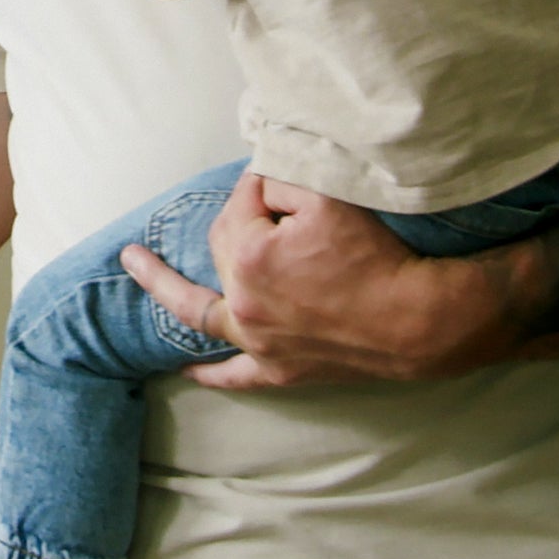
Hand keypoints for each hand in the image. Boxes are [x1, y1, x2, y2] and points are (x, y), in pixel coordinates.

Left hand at [119, 169, 535, 387]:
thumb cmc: (379, 256)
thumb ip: (278, 181)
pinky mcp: (281, 370)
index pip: (240, 207)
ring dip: (167, 287)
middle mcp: (242, 305)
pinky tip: (184, 369)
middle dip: (240, 224)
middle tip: (263, 209)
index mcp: (247, 259)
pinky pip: (234, 377)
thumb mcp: (328, 198)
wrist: (423, 319)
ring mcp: (258, 342)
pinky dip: (208, 372)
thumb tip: (255, 184)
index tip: (280, 183)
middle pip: (223, 249)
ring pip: (202, 310)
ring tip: (135, 265)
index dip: (261, 190)